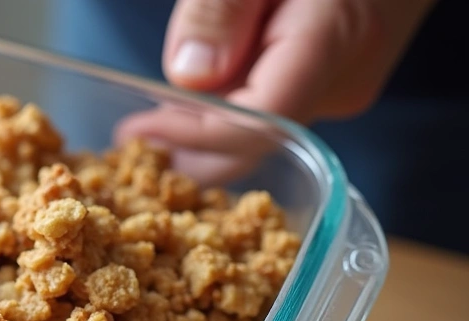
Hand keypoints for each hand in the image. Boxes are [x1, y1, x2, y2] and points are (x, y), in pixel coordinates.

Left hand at [118, 0, 435, 183]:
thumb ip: (222, 9)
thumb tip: (189, 78)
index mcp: (333, 40)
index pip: (256, 123)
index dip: (192, 136)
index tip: (138, 133)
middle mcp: (344, 79)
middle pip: (257, 146)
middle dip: (189, 155)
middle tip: (128, 148)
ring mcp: (345, 85)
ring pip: (263, 135)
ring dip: (203, 140)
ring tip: (145, 131)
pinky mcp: (337, 80)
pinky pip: (275, 114)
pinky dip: (227, 118)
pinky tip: (187, 108)